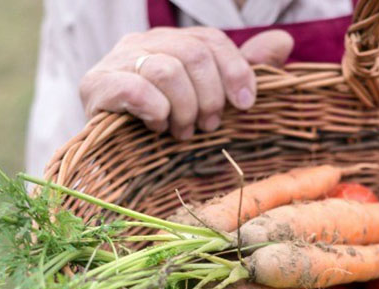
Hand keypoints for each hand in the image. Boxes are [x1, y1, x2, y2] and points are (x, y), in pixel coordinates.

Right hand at [79, 28, 292, 138]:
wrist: (107, 158)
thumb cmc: (162, 128)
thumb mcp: (206, 98)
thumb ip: (240, 69)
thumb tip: (283, 42)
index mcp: (168, 41)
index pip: (209, 40)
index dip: (235, 70)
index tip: (245, 104)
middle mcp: (140, 43)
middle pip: (192, 53)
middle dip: (209, 96)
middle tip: (208, 126)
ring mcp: (114, 62)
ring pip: (166, 70)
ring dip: (183, 108)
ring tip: (181, 132)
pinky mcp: (95, 87)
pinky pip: (135, 88)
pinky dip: (156, 110)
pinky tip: (157, 126)